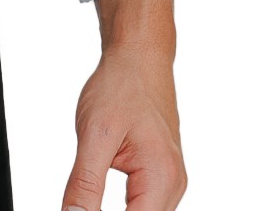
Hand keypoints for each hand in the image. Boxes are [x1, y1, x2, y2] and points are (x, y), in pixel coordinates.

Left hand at [60, 43, 186, 210]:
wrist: (139, 57)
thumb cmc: (120, 87)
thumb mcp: (94, 134)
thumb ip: (85, 182)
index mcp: (161, 177)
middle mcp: (173, 185)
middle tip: (79, 202)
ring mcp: (170, 181)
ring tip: (87, 199)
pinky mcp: (161, 174)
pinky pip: (144, 204)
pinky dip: (125, 207)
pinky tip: (99, 200)